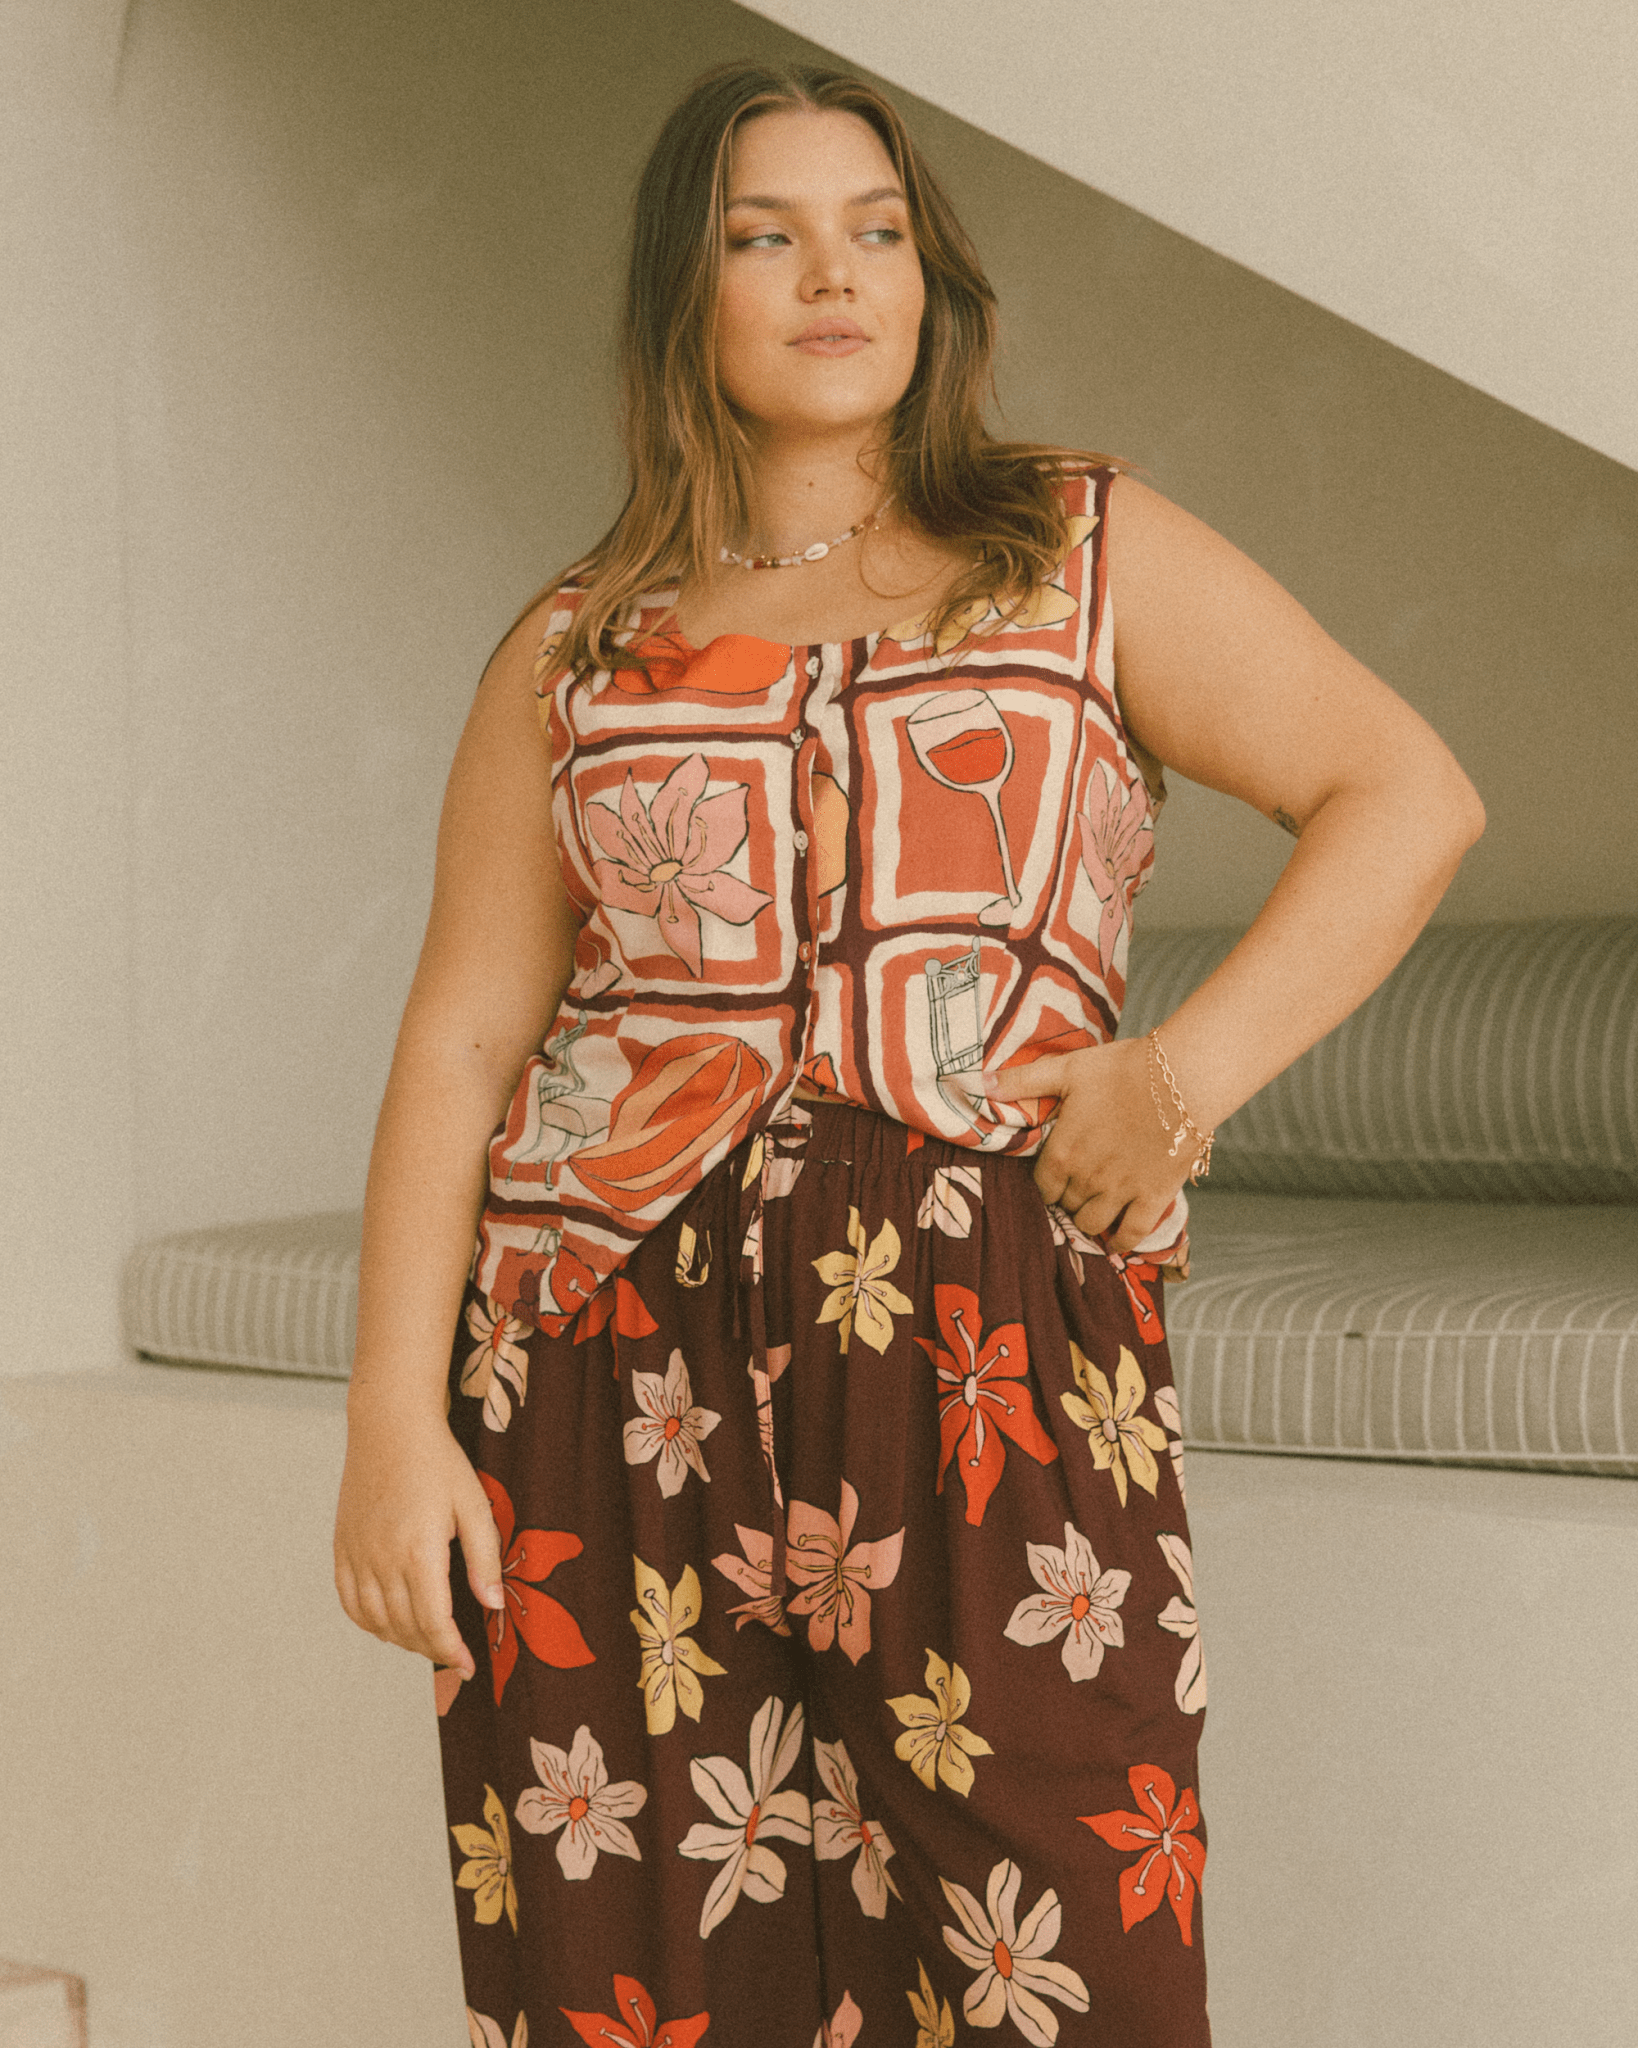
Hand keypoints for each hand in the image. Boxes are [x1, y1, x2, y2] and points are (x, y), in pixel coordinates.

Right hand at [333, 1398, 504, 1680]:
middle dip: (432, 1649)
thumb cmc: (438, 1462)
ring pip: (375, 1621)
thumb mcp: (474, 1505)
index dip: (451, 1652)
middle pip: (404, 1628)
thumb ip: (484, 1559)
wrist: (390, 1426)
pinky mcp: (342, 1547)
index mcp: (418, 1552)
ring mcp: (357, 1555)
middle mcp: (381, 1560)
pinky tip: (389, 1623)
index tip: (468, 1665)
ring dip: (402, 1640)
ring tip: (427, 1640)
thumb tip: (493, 1606)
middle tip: (455, 1655)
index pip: (433, 1623)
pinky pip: (350, 1602)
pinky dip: (369, 1622)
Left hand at [982, 1037, 1186, 1251]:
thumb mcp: (1068, 1069)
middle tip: (1075, 1190)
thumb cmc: (1123, 1069)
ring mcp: (1121, 1192)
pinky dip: (1121, 1241)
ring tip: (1093, 1208)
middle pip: (1066, 1206)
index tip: (1053, 1179)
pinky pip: (1132, 1233)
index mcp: (1062, 1152)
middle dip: (1067, 1199)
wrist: (1183, 1079)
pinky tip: (1117, 1239)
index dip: (1045, 1185)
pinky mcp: (1153, 1197)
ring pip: (1092, 1224)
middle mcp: (1087, 1179)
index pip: (1041, 1187)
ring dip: (1088, 1219)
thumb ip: (1023, 1081)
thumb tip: (980, 1083)